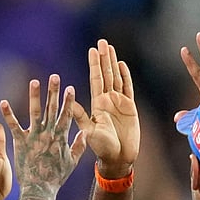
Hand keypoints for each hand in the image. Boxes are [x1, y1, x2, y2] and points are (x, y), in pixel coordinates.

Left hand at [0, 74, 85, 198]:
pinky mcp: (20, 142)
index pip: (66, 115)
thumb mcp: (72, 162)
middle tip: (54, 77)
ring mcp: (34, 137)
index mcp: (61, 137)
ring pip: (35, 112)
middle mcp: (48, 134)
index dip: (68, 101)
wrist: (40, 190)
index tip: (70, 87)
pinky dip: (8, 114)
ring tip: (34, 82)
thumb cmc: (56, 178)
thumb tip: (85, 133)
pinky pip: (13, 126)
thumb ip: (79, 146)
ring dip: (35, 96)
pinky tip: (3, 101)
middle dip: (54, 92)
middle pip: (52, 109)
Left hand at [68, 39, 138, 177]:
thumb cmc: (102, 148)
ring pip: (116, 78)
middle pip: (105, 74)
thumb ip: (81, 117)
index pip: (95, 79)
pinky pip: (128, 88)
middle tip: (101, 41)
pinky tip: (122, 65)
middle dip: (104, 58)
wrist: (118, 158)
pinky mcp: (130, 108)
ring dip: (113, 63)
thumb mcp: (90, 132)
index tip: (92, 50)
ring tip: (110, 47)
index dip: (94, 64)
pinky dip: (125, 76)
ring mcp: (118, 103)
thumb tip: (70, 102)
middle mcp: (107, 100)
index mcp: (97, 104)